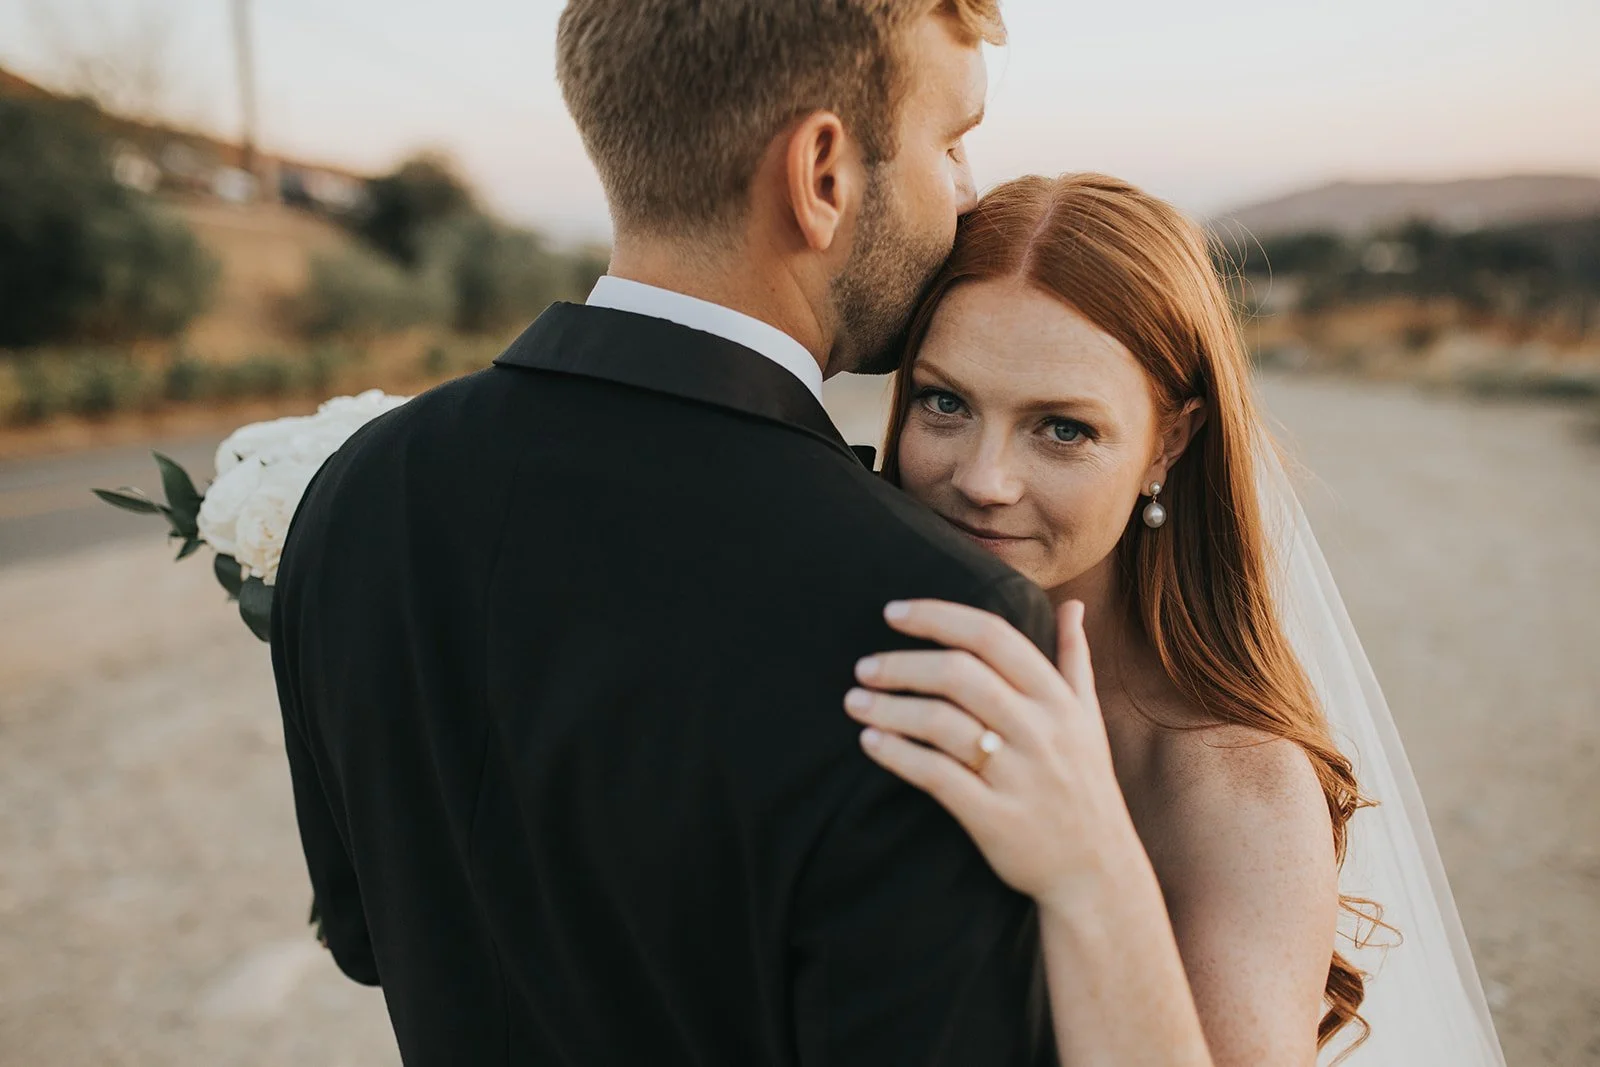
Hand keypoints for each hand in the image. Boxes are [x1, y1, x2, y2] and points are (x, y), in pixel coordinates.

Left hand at [845, 599, 1145, 909]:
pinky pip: (936, 776)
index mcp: (1058, 699)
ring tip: (855, 702)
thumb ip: (1073, 660)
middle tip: (864, 667)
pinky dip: (898, 754)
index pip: (992, 636)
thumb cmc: (1085, 786)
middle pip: (960, 674)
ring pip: (941, 723)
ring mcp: (1019, 775)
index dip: (938, 616)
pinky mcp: (995, 817)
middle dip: (902, 665)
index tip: (893, 612)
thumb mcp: (1089, 720)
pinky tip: (870, 742)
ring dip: (889, 708)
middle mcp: (1041, 730)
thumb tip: (1072, 606)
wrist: (1098, 874)